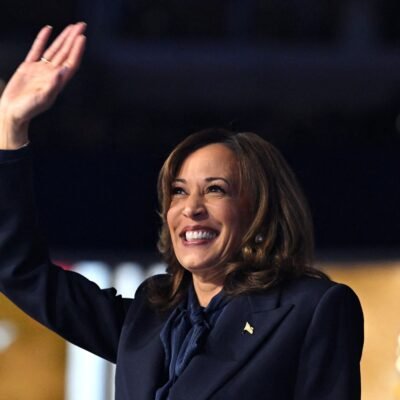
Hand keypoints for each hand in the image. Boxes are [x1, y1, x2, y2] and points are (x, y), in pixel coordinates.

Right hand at [0, 23, 85, 148]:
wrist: (12, 112)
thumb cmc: (27, 110)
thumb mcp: (42, 99)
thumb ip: (53, 86)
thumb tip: (62, 72)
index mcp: (57, 82)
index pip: (71, 63)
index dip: (77, 50)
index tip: (82, 37)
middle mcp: (52, 74)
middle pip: (66, 53)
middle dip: (74, 39)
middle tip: (82, 25)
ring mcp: (41, 70)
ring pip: (54, 50)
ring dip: (63, 38)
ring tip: (72, 27)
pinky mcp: (28, 67)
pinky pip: (37, 50)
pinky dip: (42, 39)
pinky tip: (48, 29)